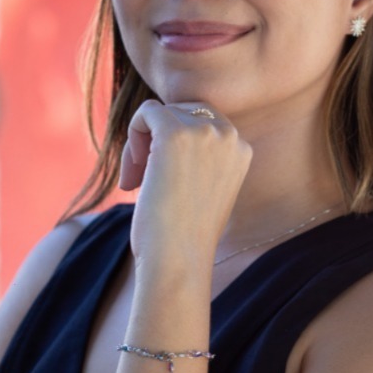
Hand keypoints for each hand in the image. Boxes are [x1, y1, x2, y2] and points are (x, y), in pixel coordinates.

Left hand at [120, 101, 251, 273]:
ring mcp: (204, 131)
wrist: (179, 260)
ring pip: (160, 113)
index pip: (201, 120)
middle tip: (142, 180)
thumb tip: (165, 123)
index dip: (174, 145)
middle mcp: (229, 134)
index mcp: (241, 148)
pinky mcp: (174, 133)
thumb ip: (199, 156)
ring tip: (135, 181)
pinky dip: (132, 136)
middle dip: (155, 142)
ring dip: (141, 144)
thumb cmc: (185, 233)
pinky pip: (145, 112)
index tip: (162, 178)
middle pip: (180, 112)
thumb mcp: (206, 188)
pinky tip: (131, 176)